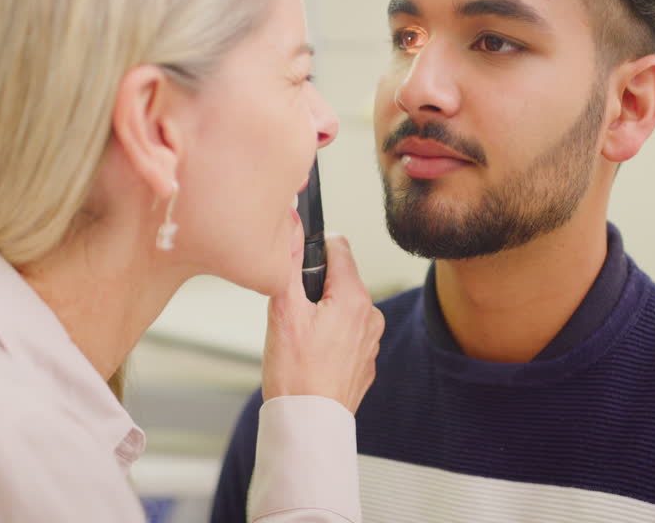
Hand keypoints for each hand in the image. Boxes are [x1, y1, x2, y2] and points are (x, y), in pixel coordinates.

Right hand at [262, 233, 384, 413]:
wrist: (308, 425)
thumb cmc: (296, 375)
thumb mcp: (283, 311)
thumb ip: (289, 264)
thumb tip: (293, 229)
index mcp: (354, 298)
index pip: (338, 246)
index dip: (313, 249)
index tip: (296, 265)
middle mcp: (370, 316)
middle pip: (339, 278)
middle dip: (314, 287)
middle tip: (292, 313)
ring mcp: (371, 340)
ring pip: (342, 307)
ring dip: (321, 313)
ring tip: (300, 338)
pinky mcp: (365, 361)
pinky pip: (346, 334)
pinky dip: (328, 337)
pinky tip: (311, 356)